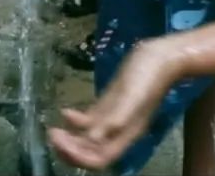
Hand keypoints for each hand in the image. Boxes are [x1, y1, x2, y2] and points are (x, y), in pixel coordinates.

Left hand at [47, 36, 177, 169]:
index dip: (78, 157)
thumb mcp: (131, 97)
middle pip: (91, 152)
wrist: (162, 55)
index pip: (99, 159)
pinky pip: (91, 119)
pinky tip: (65, 112)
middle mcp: (119, 130)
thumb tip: (90, 139)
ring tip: (53, 130)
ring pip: (88, 137)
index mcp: (126, 134)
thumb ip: (114, 119)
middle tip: (52, 136)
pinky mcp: (111, 102)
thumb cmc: (148, 76)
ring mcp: (115, 116)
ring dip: (70, 138)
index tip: (60, 142)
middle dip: (69, 149)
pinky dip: (76, 120)